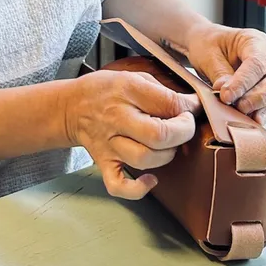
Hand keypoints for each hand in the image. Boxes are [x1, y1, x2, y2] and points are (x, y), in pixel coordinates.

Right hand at [63, 70, 200, 199]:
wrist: (71, 106)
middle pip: (158, 134)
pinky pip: (118, 185)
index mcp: (127, 90)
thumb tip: (192, 104)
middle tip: (185, 127)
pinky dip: (138, 189)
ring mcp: (109, 144)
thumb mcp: (132, 76)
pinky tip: (150, 179)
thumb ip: (161, 90)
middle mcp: (117, 117)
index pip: (168, 102)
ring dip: (166, 155)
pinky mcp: (103, 163)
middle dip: (183, 132)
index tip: (194, 108)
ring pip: (144, 159)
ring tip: (168, 146)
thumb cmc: (106, 90)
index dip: (189, 108)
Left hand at [175, 23, 265, 124]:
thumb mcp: (207, 55)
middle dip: (260, 97)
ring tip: (246, 117)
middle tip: (239, 108)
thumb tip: (228, 95)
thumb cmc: (208, 46)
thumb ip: (219, 74)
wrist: (207, 46)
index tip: (226, 96)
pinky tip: (254, 121)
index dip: (243, 82)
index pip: (256, 63)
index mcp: (255, 41)